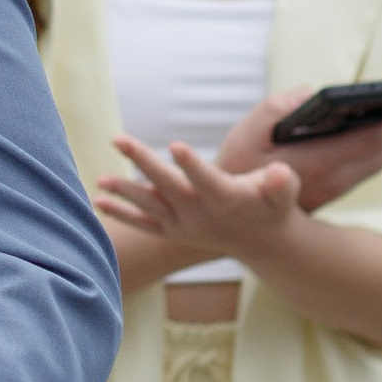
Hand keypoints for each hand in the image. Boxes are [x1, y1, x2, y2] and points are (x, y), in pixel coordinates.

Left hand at [96, 129, 307, 273]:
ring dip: (123, 191)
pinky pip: (142, 224)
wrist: (262, 243)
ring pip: (149, 205)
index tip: (177, 146)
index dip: (192, 164)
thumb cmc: (272, 206)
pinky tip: (98, 202)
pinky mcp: (171, 230)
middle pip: (167, 185)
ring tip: (100, 179)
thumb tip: (280, 173)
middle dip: (143, 161)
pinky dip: (121, 215)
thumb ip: (281, 184)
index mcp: (226, 199)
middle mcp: (200, 213)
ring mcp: (183, 225)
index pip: (206, 179)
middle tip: (119, 139)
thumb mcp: (284, 192)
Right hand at [214, 85, 381, 211]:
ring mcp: (333, 189)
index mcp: (317, 161)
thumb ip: (277, 108)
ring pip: (375, 164)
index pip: (369, 139)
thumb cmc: (236, 170)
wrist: (231, 219)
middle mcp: (332, 179)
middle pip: (381, 152)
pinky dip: (378, 153)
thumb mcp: (246, 133)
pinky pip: (363, 171)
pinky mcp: (329, 194)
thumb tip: (310, 93)